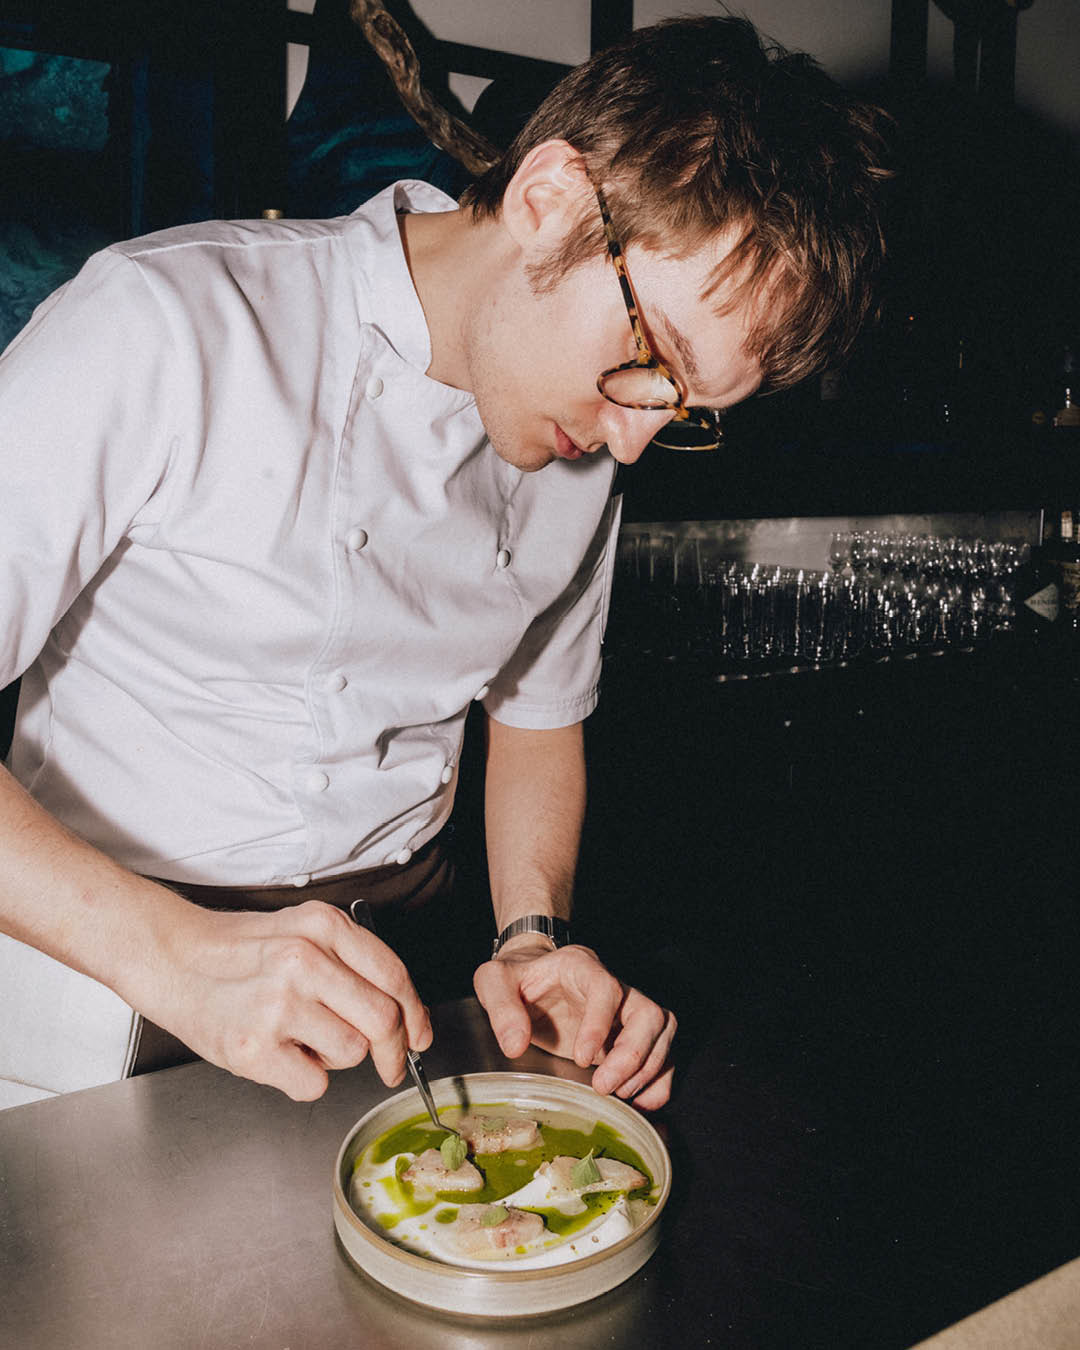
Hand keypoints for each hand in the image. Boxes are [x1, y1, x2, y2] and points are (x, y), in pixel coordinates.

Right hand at [152, 899, 430, 1101]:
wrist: (171, 958)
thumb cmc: (240, 950)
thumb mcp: (302, 930)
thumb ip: (352, 961)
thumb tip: (404, 1011)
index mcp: (323, 926)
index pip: (394, 976)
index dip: (416, 1015)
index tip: (420, 1037)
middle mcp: (304, 960)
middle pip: (384, 1020)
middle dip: (394, 1051)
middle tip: (388, 1063)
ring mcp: (278, 1004)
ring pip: (352, 1053)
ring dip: (336, 1057)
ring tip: (302, 1038)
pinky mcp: (253, 1047)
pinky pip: (314, 1085)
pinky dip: (304, 1079)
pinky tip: (280, 1054)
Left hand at [473, 941, 675, 1108]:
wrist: (532, 973)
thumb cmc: (516, 976)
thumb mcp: (494, 980)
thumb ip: (501, 1008)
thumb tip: (515, 1046)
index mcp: (581, 967)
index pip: (606, 988)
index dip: (600, 1024)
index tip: (582, 1059)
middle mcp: (613, 986)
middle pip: (648, 1012)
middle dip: (633, 1055)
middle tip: (604, 1086)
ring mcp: (625, 1010)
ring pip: (662, 1030)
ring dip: (649, 1068)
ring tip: (619, 1094)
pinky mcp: (629, 1033)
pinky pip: (663, 1050)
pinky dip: (660, 1079)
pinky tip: (641, 1101)